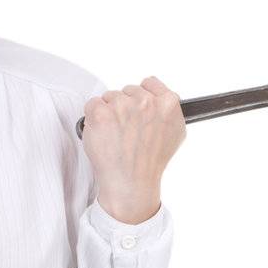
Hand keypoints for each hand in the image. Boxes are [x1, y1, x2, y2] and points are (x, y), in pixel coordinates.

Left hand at [81, 75, 186, 224]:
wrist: (130, 184)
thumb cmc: (150, 163)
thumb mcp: (175, 134)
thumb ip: (170, 111)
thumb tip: (165, 97)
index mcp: (167, 103)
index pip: (149, 83)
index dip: (141, 98)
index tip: (138, 113)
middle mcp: (145, 102)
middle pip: (128, 90)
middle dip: (125, 107)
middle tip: (126, 131)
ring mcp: (121, 106)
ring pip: (110, 97)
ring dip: (109, 113)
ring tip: (115, 136)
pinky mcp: (100, 114)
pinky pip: (92, 104)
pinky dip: (93, 119)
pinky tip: (103, 135)